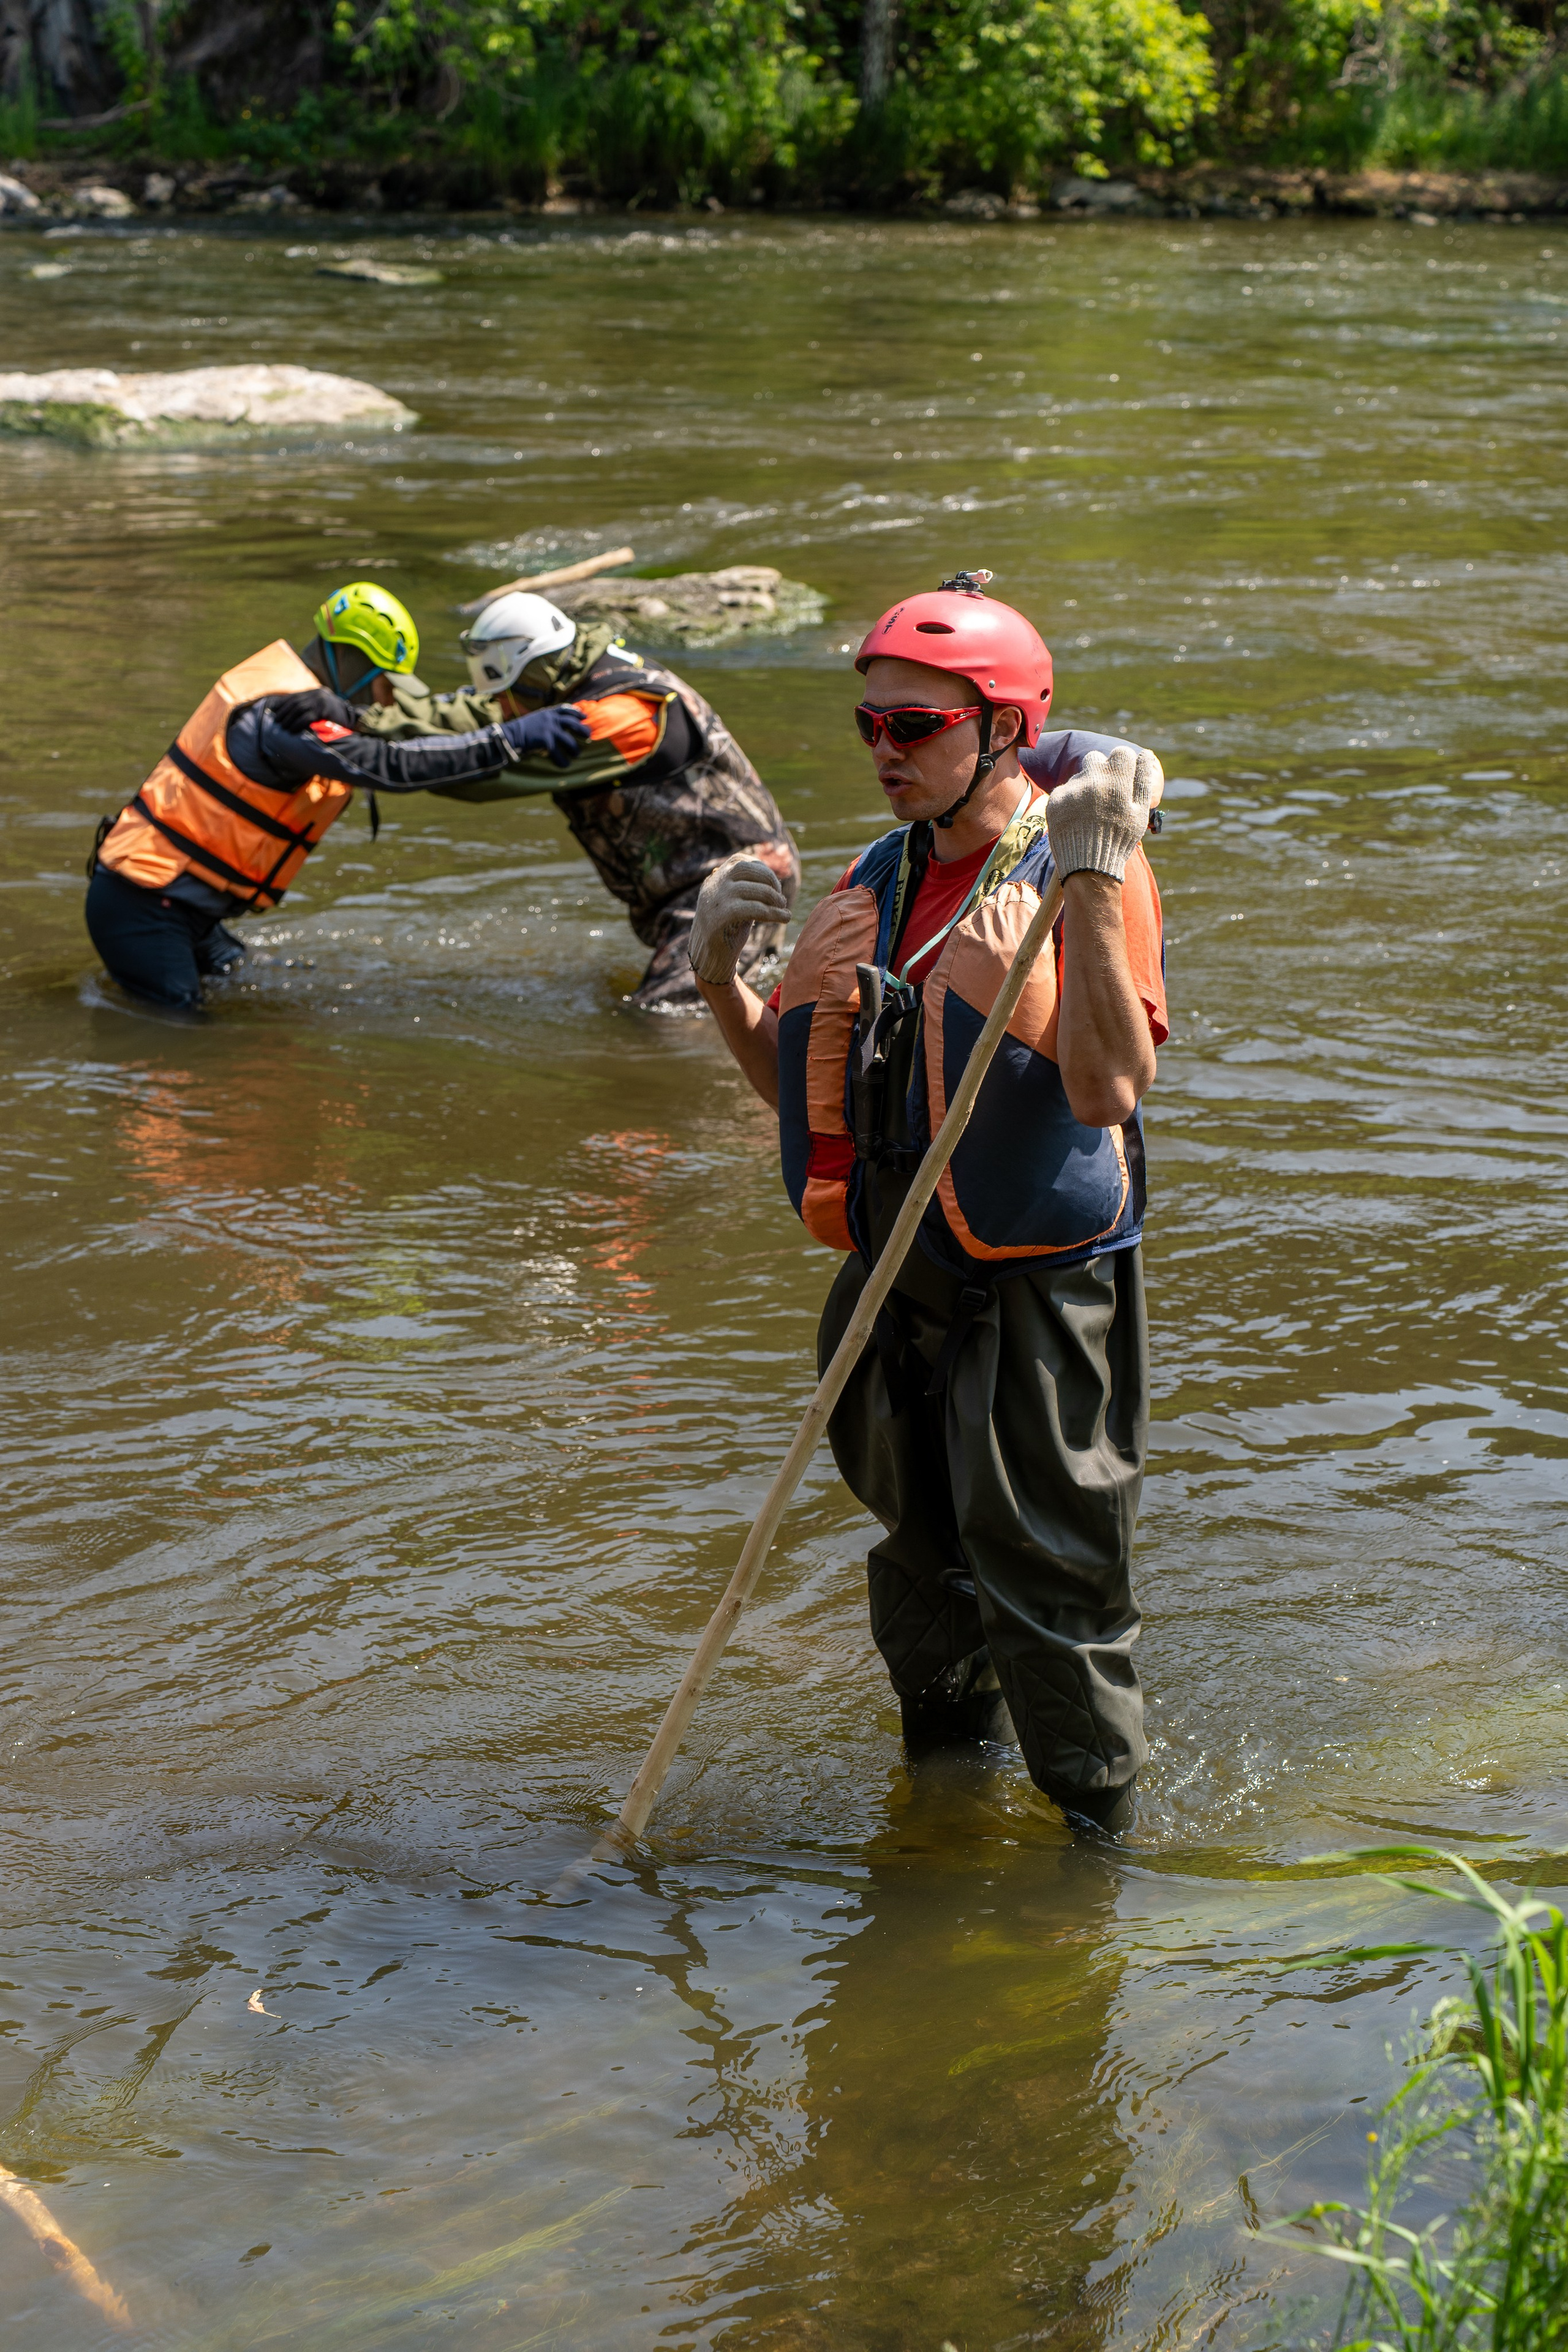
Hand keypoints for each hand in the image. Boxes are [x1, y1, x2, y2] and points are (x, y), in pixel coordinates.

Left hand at [271, 686, 357, 734]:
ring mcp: (320, 701)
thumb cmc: (337, 718)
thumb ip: (310, 707)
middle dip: (283, 712)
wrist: (354, 720)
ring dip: (288, 719)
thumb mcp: (322, 708)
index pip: (294, 696)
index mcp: (315, 692)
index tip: (273, 710)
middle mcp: (316, 694)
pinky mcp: (323, 710)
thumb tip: (293, 714)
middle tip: (276, 721)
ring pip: (298, 709)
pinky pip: (306, 717)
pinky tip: (292, 730)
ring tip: (282, 726)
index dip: (282, 703)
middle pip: (294, 702)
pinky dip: (297, 724)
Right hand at [501, 703, 590, 769]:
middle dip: (582, 729)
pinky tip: (565, 765)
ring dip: (575, 749)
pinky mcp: (546, 741)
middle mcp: (551, 719)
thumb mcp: (535, 718)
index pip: (566, 709)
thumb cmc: (521, 729)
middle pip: (572, 723)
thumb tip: (557, 725)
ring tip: (577, 754)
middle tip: (589, 736)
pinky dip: (562, 761)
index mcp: (548, 712)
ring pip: (569, 740)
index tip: (584, 717)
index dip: (577, 713)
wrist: (510, 735)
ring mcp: (549, 729)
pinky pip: (558, 753)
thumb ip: (546, 719)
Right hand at [689, 854, 790, 986]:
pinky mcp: (722, 917)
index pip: (741, 861)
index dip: (763, 870)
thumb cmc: (725, 929)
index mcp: (715, 878)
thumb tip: (772, 880)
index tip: (775, 886)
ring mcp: (717, 899)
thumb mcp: (733, 902)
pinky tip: (783, 918)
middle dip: (769, 880)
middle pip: (746, 869)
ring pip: (753, 889)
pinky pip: (754, 909)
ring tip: (784, 909)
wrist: (706, 957)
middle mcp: (714, 884)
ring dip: (774, 898)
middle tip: (780, 898)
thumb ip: (745, 889)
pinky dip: (773, 913)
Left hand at [1045, 746, 1163, 882]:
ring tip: (1091, 811)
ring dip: (1086, 785)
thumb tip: (1145, 754)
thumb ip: (1142, 780)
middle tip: (1106, 794)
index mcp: (1117, 781)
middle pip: (1096, 758)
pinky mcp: (1055, 799)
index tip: (1123, 779)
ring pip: (1079, 775)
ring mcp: (1071, 789)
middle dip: (1102, 771)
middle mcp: (1092, 779)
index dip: (1124, 765)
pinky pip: (1066, 790)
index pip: (1121, 753)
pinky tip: (1077, 818)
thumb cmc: (1119, 839)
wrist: (1087, 867)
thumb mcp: (1138, 812)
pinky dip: (1071, 800)